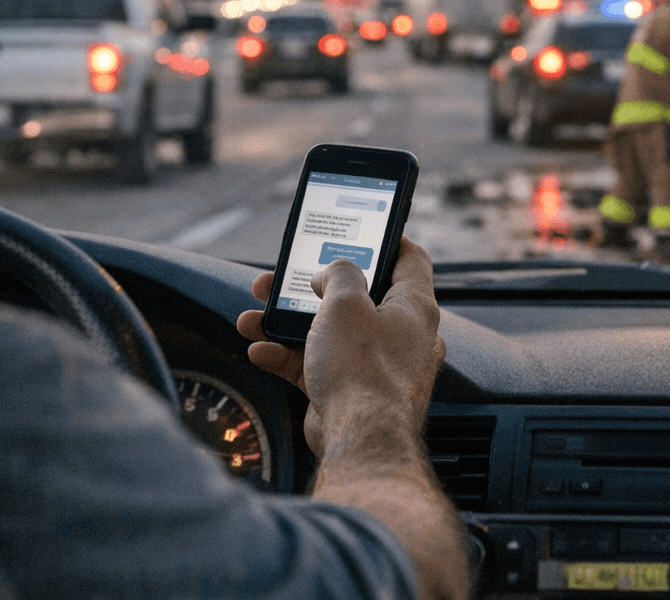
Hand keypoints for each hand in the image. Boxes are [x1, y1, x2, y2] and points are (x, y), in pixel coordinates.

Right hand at [236, 237, 444, 454]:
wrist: (359, 439)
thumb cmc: (363, 368)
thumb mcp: (346, 301)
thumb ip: (339, 274)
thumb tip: (332, 273)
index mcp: (414, 307)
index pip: (409, 259)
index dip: (386, 239)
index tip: (360, 231)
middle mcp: (401, 335)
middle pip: (357, 297)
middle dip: (312, 288)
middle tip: (284, 279)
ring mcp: (375, 366)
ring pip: (329, 332)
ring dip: (288, 324)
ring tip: (255, 316)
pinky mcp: (351, 392)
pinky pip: (317, 365)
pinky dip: (288, 357)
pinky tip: (260, 351)